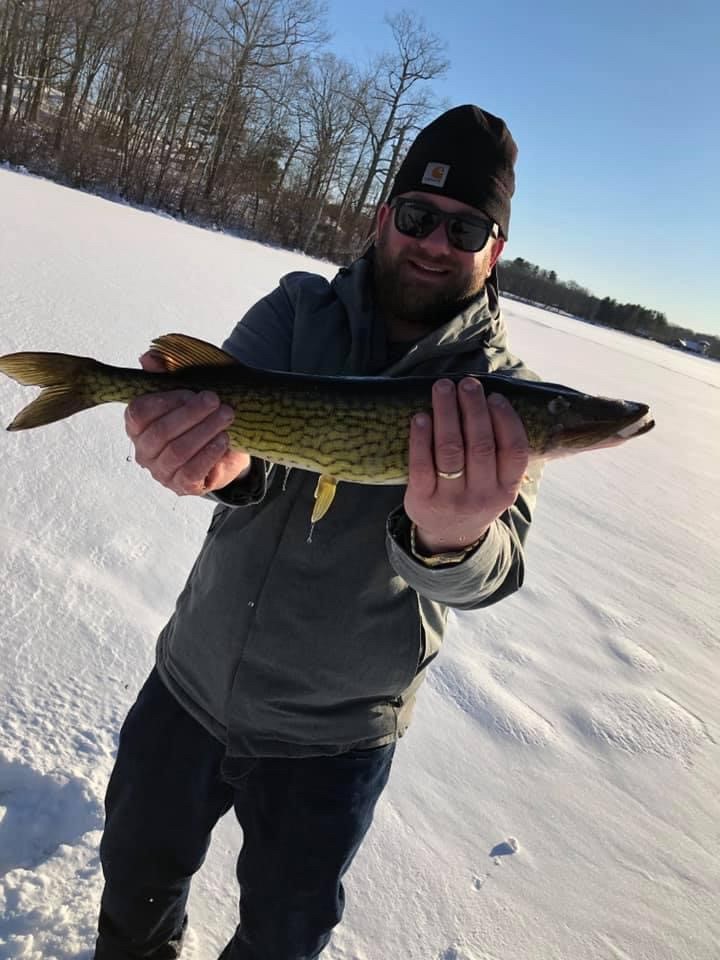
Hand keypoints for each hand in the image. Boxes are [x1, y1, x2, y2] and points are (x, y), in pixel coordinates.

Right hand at [125, 351, 250, 495]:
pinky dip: (209, 453)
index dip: (165, 400)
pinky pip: (191, 471)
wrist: (226, 447)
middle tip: (215, 399)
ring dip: (205, 430)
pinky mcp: (181, 486)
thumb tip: (148, 357)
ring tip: (226, 416)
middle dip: (191, 413)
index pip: (139, 412)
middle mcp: (143, 450)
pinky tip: (224, 439)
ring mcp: (161, 471)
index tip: (191, 391)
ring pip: (178, 451)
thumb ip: (166, 373)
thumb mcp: (186, 390)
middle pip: (161, 432)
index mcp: (137, 425)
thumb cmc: (200, 415)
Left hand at [404, 377, 528, 554]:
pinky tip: (421, 416)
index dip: (505, 420)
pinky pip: (421, 464)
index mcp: (506, 489)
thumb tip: (491, 399)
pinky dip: (420, 438)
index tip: (494, 396)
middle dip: (473, 409)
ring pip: (450, 450)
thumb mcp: (498, 485)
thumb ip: (501, 453)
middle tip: (467, 383)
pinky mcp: (422, 500)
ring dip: (446, 414)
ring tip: (442, 388)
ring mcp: (451, 500)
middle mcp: (481, 496)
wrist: (449, 537)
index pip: (514, 451)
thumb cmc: (475, 495)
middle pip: (480, 445)